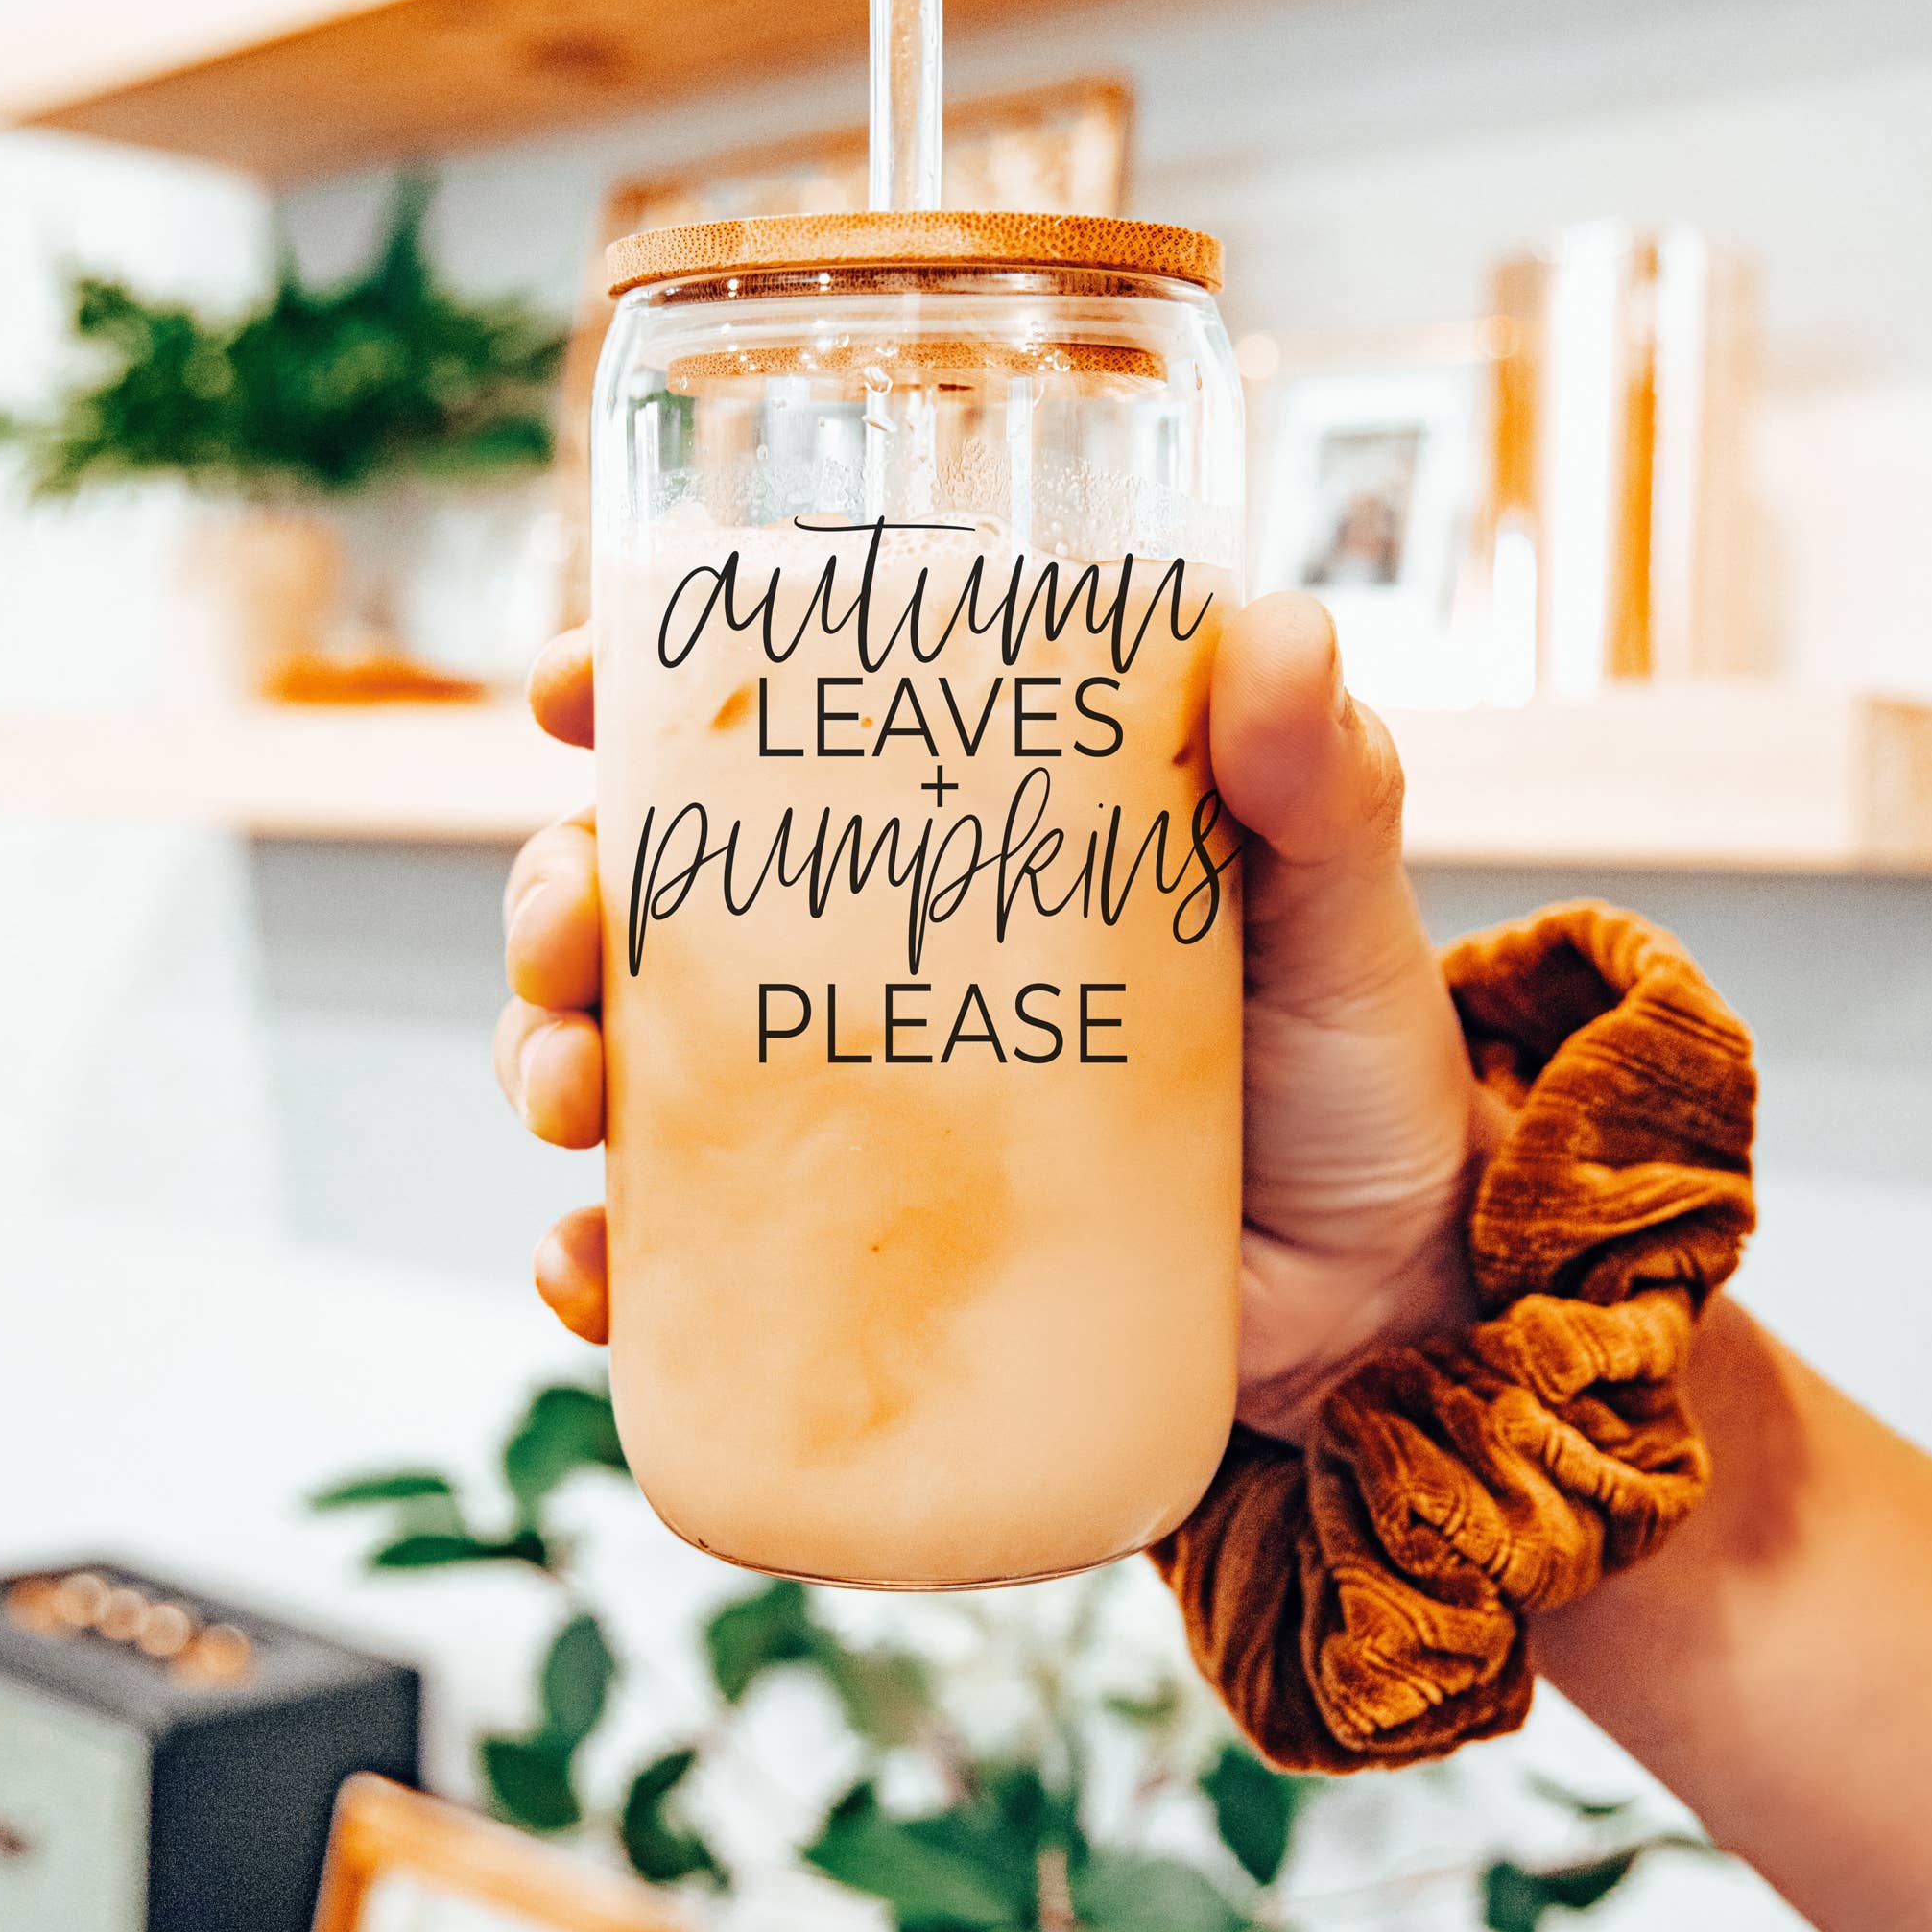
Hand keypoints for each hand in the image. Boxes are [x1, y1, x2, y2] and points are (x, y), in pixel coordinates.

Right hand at [495, 594, 1486, 1441]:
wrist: (1386, 1302)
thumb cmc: (1349, 1066)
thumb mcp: (1334, 902)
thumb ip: (1314, 779)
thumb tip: (1280, 630)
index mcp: (951, 832)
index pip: (761, 727)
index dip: (633, 688)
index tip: (569, 685)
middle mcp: (865, 955)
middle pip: (647, 892)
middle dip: (554, 891)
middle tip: (565, 923)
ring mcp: (847, 1109)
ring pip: (628, 1062)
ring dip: (545, 1058)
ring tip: (566, 1092)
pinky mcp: (850, 1257)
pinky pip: (685, 1261)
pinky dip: (607, 1263)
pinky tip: (589, 1272)